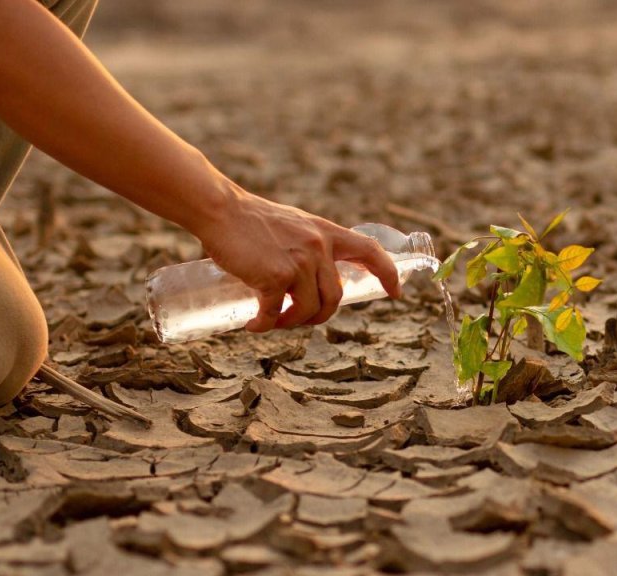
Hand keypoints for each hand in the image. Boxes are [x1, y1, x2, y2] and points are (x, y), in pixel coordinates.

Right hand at [190, 184, 402, 332]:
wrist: (221, 210)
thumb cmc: (251, 220)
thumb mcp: (295, 225)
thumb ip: (310, 245)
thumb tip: (313, 278)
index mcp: (326, 233)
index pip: (369, 251)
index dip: (387, 273)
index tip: (396, 292)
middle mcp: (318, 247)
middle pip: (334, 297)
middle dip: (318, 316)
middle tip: (295, 319)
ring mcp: (298, 262)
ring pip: (307, 310)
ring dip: (291, 323)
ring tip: (273, 322)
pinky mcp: (274, 276)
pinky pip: (274, 313)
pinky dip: (263, 325)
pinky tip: (254, 325)